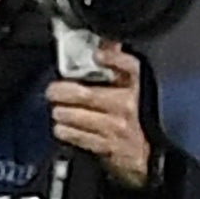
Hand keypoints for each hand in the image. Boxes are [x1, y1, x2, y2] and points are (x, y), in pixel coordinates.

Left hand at [48, 43, 155, 190]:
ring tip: (60, 110)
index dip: (114, 58)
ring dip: (61, 112)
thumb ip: (119, 66)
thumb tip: (106, 43)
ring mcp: (115, 127)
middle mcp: (127, 107)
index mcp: (138, 87)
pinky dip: (64, 130)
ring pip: (74, 116)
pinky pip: (74, 135)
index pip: (130, 67)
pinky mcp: (105, 145)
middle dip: (61, 92)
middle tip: (54, 91)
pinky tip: (65, 127)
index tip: (98, 55)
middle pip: (86, 94)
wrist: (145, 155)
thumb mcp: (134, 90)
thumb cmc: (136, 118)